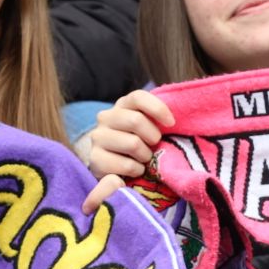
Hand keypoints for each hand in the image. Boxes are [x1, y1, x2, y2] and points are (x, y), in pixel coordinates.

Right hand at [82, 91, 173, 214]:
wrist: (109, 165)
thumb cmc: (135, 142)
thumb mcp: (145, 125)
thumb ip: (156, 118)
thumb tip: (173, 121)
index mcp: (121, 105)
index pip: (138, 97)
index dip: (157, 108)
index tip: (171, 123)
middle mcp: (105, 117)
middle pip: (135, 121)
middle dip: (153, 136)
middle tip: (155, 146)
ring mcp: (98, 137)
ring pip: (133, 144)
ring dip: (146, 155)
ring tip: (144, 158)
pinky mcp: (95, 158)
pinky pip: (127, 165)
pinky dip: (138, 170)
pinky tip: (135, 169)